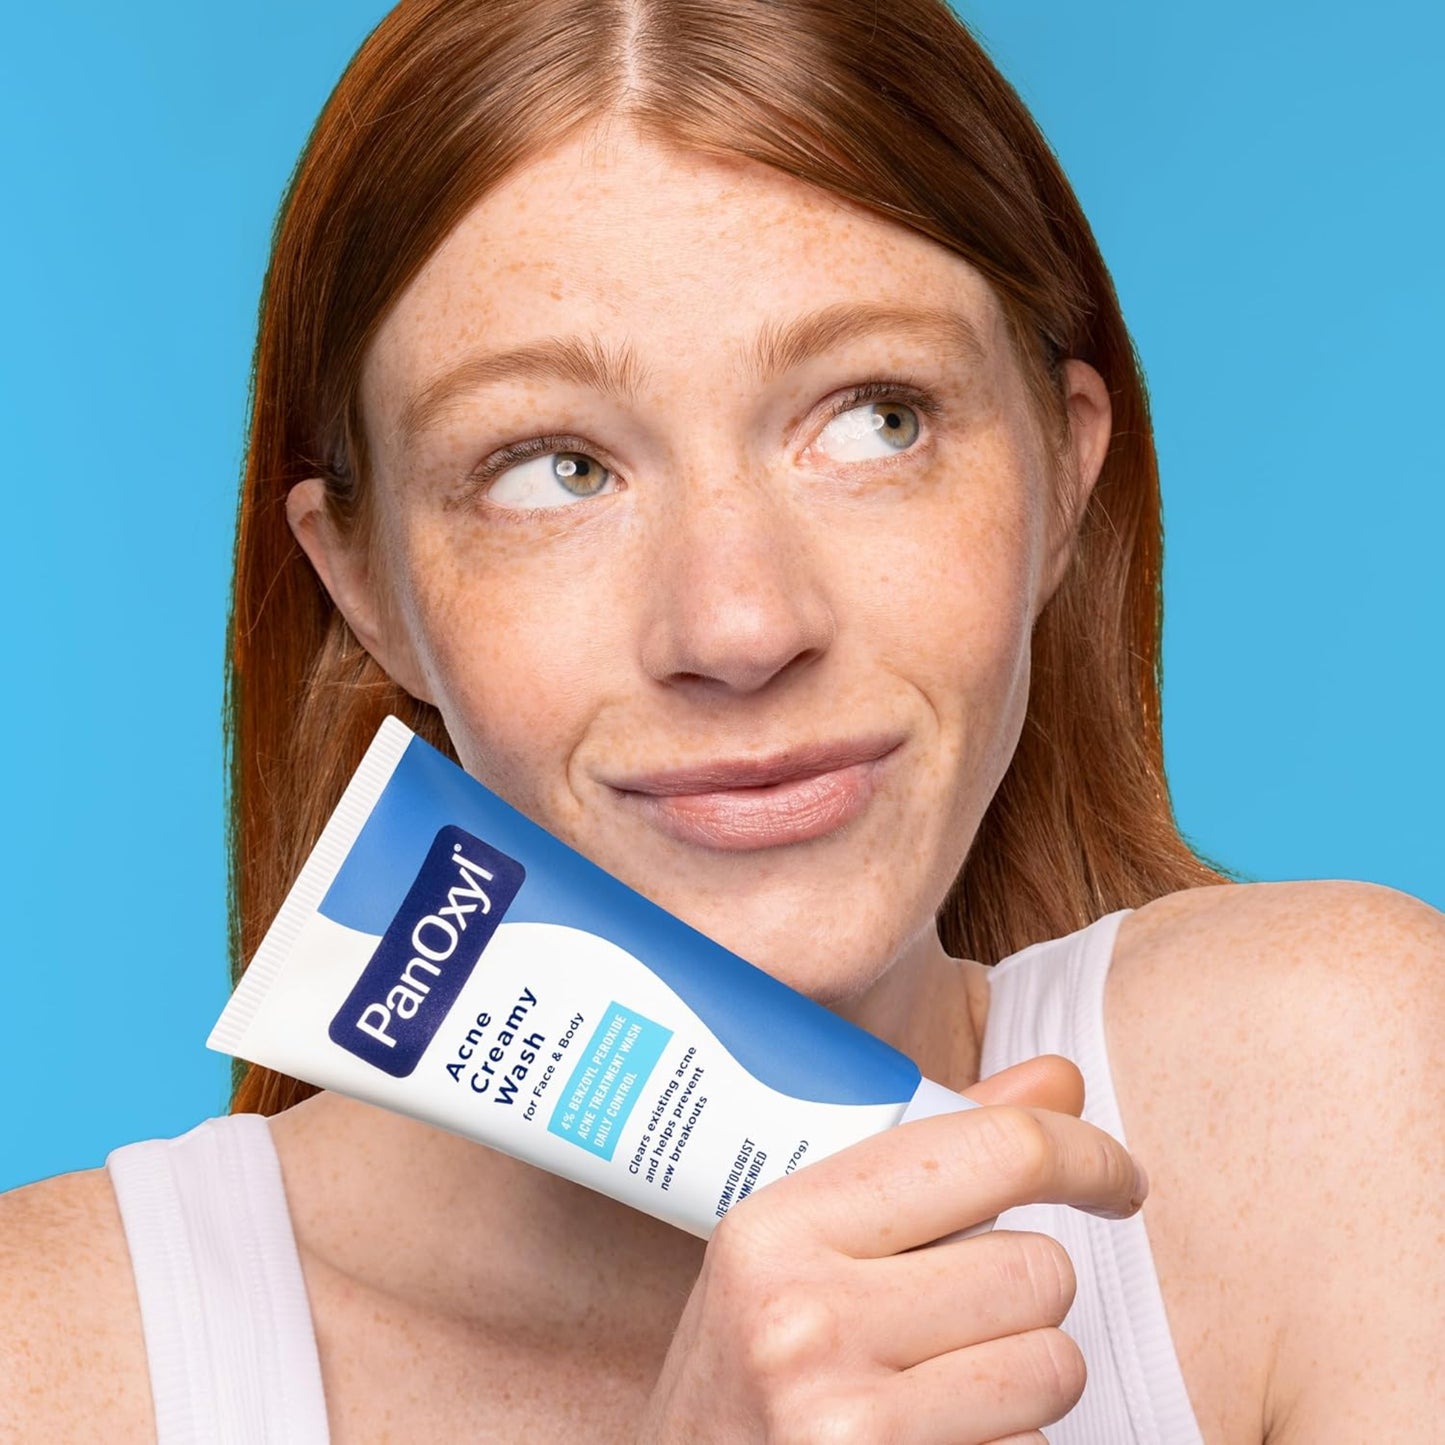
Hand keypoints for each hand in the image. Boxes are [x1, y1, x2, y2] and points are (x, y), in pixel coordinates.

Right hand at [635, 1055, 1144, 1443]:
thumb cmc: (752, 1360)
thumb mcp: (807, 1242)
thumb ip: (936, 1153)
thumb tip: (1061, 1080)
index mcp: (782, 1224)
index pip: (993, 1151)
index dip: (1085, 1155)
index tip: (1115, 1179)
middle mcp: (807, 1318)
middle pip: (1038, 1269)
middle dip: (1022, 1293)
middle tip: (959, 1316)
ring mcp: (846, 1422)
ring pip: (1054, 1366)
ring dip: (1024, 1376)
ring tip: (944, 1382)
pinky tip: (932, 1439)